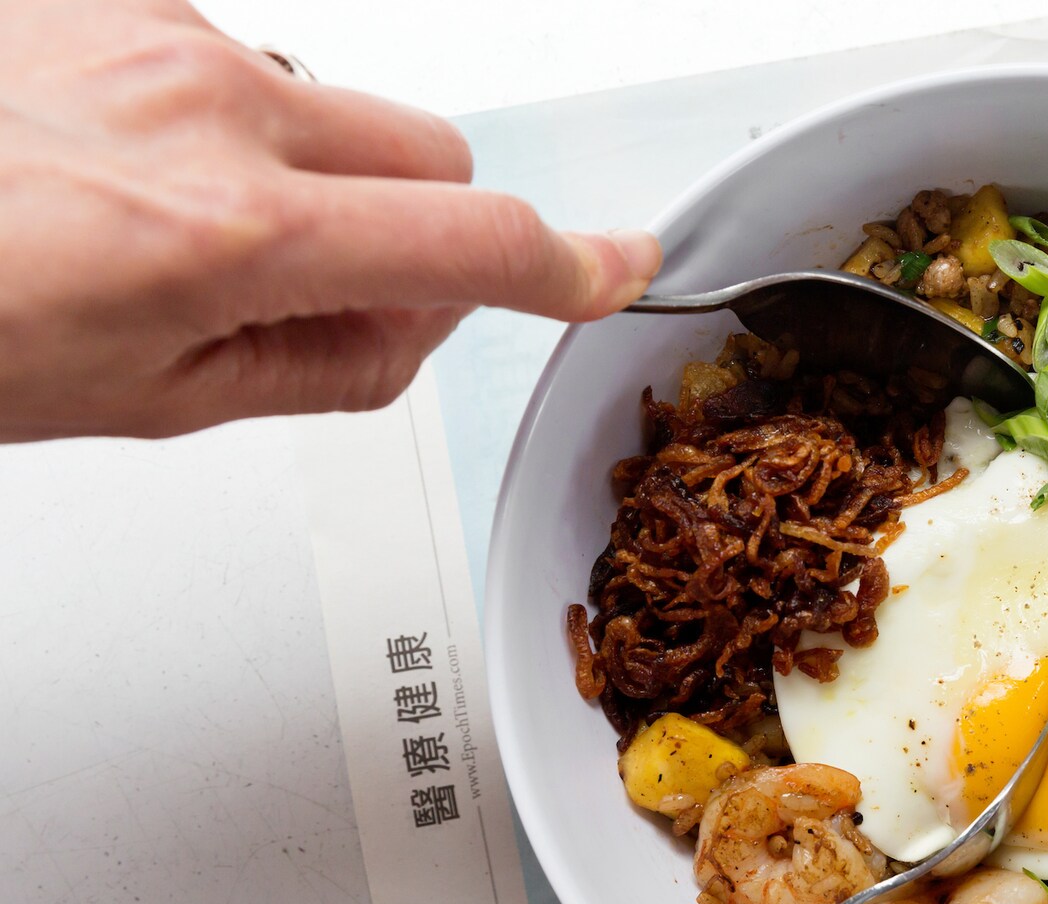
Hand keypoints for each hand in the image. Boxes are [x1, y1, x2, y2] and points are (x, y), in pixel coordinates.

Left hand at [0, 0, 661, 441]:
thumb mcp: (143, 400)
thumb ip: (320, 366)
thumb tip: (409, 328)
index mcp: (232, 233)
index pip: (471, 246)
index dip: (567, 268)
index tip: (609, 268)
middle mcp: (206, 105)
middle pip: (433, 153)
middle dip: (422, 226)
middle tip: (336, 288)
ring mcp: (151, 31)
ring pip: (331, 105)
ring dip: (307, 173)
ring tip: (172, 228)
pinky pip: (230, 56)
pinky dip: (212, 119)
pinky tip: (114, 165)